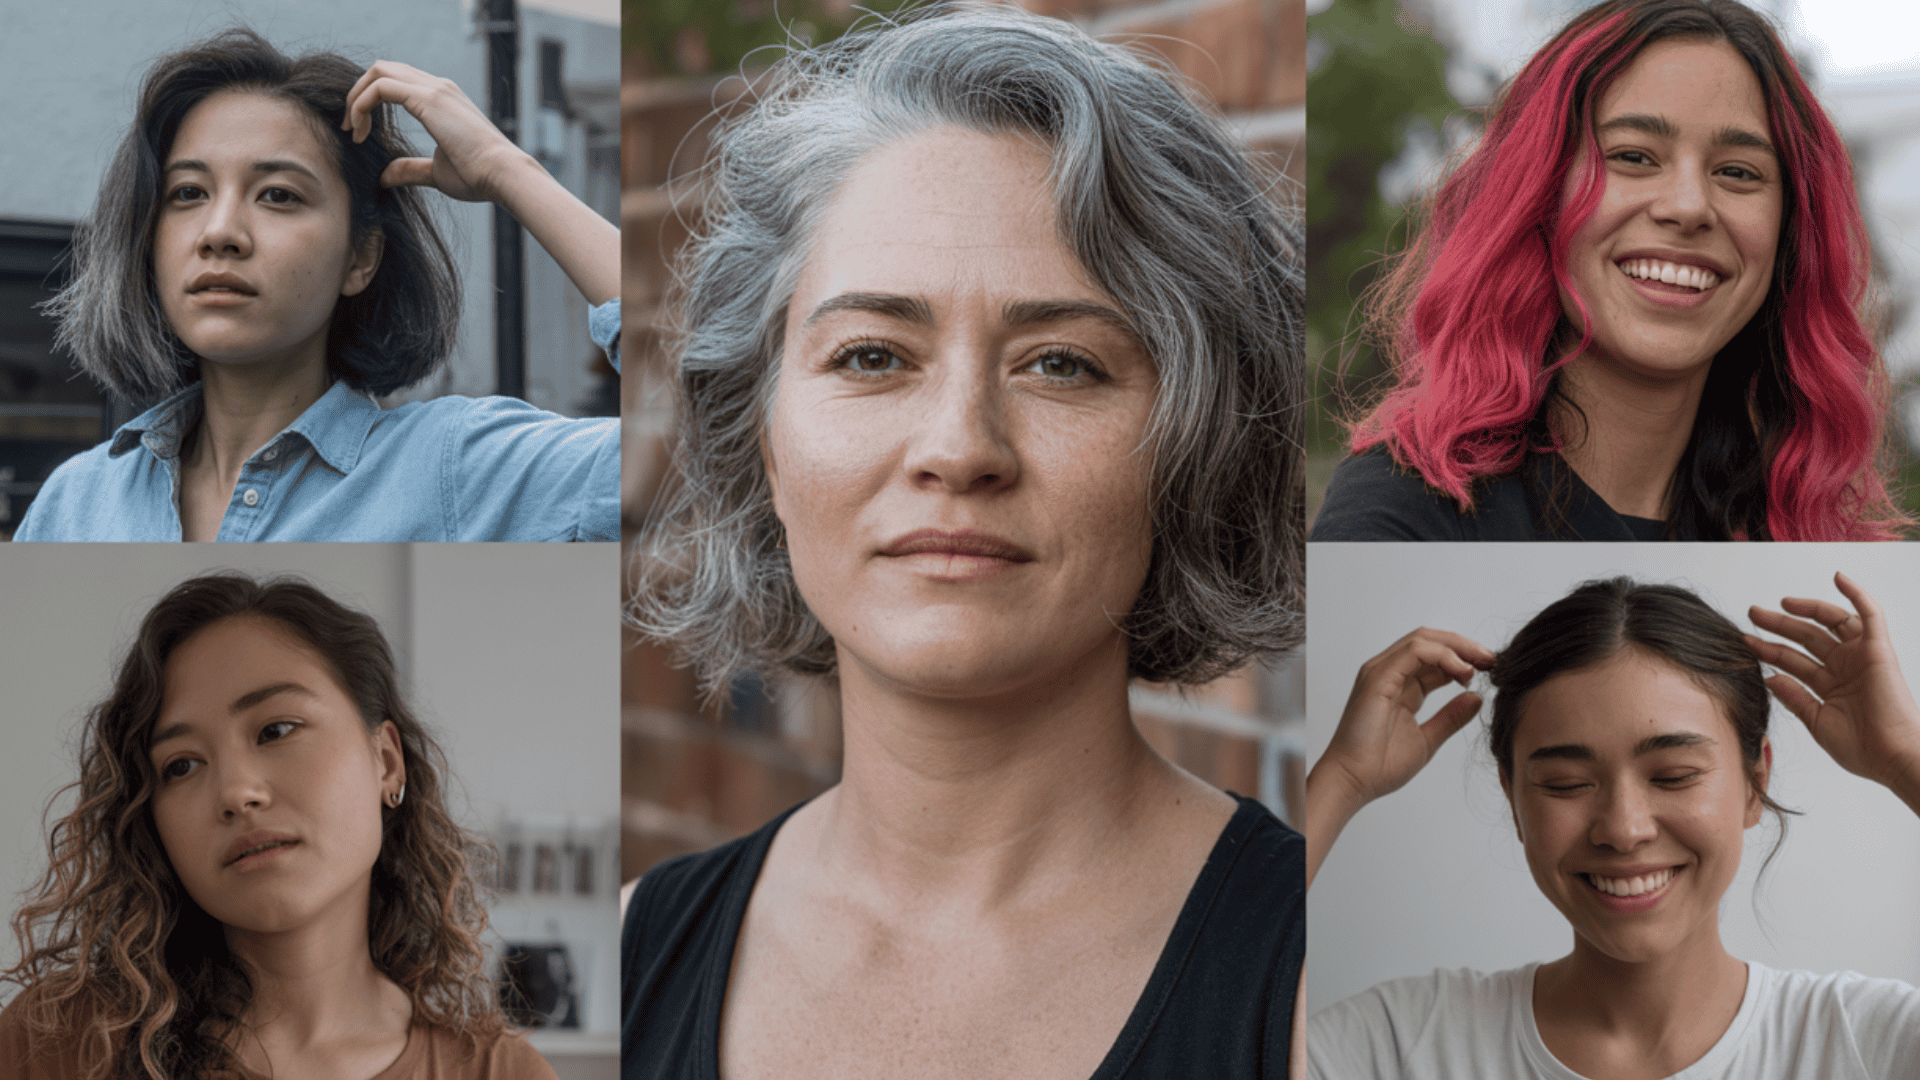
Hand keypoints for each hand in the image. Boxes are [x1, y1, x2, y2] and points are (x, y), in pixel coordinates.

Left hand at [343, 61, 531, 202]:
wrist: (502, 175)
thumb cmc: (479, 176)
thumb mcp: (437, 172)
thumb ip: (410, 169)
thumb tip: (384, 177)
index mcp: (442, 98)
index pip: (396, 81)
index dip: (370, 100)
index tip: (361, 132)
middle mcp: (437, 86)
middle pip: (383, 69)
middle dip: (358, 94)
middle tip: (350, 127)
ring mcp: (434, 89)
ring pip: (378, 71)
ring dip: (356, 97)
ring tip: (352, 129)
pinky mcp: (428, 99)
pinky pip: (380, 87)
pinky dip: (362, 104)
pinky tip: (360, 130)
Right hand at [1316, 627, 1492, 811]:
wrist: (1354, 781)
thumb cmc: (1380, 766)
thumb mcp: (1428, 739)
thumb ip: (1450, 718)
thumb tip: (1476, 698)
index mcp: (1400, 686)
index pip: (1435, 658)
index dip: (1465, 659)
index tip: (1490, 670)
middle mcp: (1389, 673)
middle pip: (1430, 641)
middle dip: (1464, 646)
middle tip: (1491, 660)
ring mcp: (1381, 671)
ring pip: (1423, 640)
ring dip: (1457, 647)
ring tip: (1481, 664)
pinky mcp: (1378, 676)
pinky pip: (1415, 652)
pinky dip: (1443, 655)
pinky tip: (1462, 671)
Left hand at [1748, 572, 1919, 802]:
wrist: (1892, 758)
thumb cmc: (1861, 748)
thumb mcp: (1816, 722)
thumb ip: (1794, 698)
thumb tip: (1770, 676)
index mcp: (1829, 685)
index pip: (1792, 659)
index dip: (1768, 649)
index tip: (1745, 640)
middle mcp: (1844, 667)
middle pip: (1806, 637)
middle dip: (1779, 624)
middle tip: (1753, 613)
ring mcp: (1860, 657)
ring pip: (1830, 623)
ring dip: (1807, 608)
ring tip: (1781, 603)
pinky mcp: (1878, 650)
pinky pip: (1870, 615)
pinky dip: (1857, 595)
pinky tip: (1838, 578)